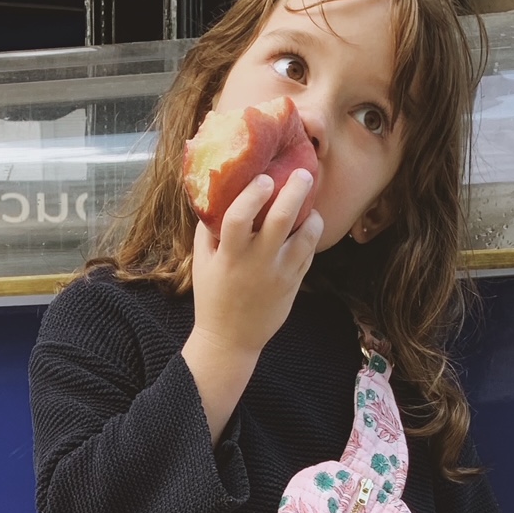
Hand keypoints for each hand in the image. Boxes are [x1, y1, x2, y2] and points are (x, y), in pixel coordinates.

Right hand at [182, 169, 323, 442]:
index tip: (263, 178)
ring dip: (312, 213)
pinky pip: (310, 252)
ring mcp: (279, 274)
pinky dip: (312, 234)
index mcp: (229, 257)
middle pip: (281, 219)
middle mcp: (257, 263)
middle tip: (302, 173)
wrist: (231, 340)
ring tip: (309, 200)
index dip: (252, 194)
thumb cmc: (212, 297)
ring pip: (306, 236)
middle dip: (294, 191)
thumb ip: (208, 230)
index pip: (238, 218)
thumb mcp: (201, 263)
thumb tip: (217, 194)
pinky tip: (308, 223)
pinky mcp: (295, 283)